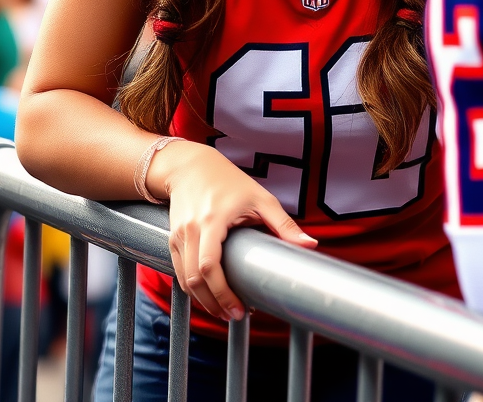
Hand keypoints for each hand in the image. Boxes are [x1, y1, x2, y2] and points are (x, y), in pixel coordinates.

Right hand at [150, 141, 317, 321]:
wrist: (191, 166)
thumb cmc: (229, 181)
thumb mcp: (260, 198)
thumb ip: (284, 224)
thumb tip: (310, 245)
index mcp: (212, 220)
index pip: (209, 266)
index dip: (222, 293)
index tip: (240, 309)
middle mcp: (190, 230)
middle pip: (195, 280)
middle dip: (213, 304)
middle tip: (234, 316)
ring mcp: (178, 236)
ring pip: (184, 280)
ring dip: (202, 300)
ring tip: (224, 310)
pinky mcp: (171, 240)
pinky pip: (179, 272)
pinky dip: (193, 288)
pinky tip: (209, 295)